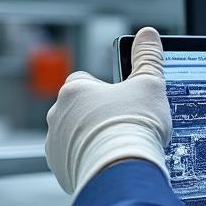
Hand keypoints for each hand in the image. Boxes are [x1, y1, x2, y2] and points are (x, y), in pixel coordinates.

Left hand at [45, 27, 171, 194]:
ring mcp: (56, 144)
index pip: (84, 79)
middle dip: (97, 114)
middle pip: (78, 109)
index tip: (121, 97)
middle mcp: (58, 115)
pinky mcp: (60, 170)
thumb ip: (148, 57)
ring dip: (92, 138)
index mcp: (75, 90)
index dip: (104, 87)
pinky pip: (74, 161)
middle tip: (124, 123)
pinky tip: (110, 163)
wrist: (123, 171)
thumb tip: (148, 34)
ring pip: (74, 135)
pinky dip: (89, 161)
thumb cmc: (133, 125)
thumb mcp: (150, 84)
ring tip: (119, 145)